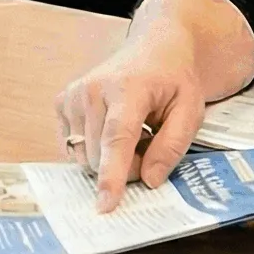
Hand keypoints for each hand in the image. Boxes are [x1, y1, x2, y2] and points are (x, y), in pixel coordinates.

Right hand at [52, 27, 209, 212]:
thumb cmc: (174, 81)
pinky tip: (110, 130)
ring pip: (81, 155)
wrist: (154, 49)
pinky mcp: (62, 102)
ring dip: (107, 159)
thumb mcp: (191, 111)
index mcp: (127, 88)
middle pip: (98, 155)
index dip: (111, 174)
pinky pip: (71, 147)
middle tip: (148, 145)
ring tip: (131, 134)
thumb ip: (172, 146)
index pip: (116, 138)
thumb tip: (148, 180)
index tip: (106, 204)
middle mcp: (91, 89)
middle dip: (124, 167)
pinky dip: (92, 149)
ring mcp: (73, 95)